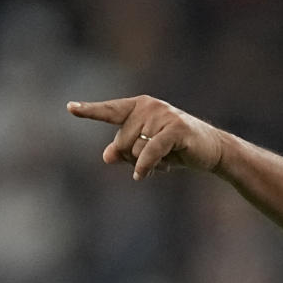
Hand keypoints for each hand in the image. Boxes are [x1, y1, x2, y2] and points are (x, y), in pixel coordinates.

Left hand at [67, 95, 225, 179]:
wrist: (211, 151)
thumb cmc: (176, 149)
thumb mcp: (147, 151)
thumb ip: (125, 150)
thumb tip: (108, 156)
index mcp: (140, 106)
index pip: (110, 111)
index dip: (90, 111)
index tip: (70, 108)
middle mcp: (150, 106)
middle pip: (121, 141)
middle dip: (131, 157)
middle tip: (152, 162)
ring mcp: (164, 115)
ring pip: (135, 149)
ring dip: (144, 163)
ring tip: (164, 162)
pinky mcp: (176, 128)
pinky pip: (150, 151)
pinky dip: (145, 165)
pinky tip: (142, 176)